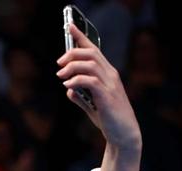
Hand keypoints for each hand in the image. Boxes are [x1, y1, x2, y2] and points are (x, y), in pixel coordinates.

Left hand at [58, 24, 140, 170]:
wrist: (123, 134)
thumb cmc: (109, 119)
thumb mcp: (91, 106)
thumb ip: (81, 96)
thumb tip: (69, 90)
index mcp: (107, 74)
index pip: (94, 50)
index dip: (81, 37)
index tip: (69, 26)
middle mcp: (110, 75)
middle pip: (90, 53)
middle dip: (71, 53)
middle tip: (59, 64)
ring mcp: (110, 84)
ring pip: (89, 64)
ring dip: (71, 67)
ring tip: (60, 76)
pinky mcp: (107, 95)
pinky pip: (90, 81)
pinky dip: (76, 80)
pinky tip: (68, 86)